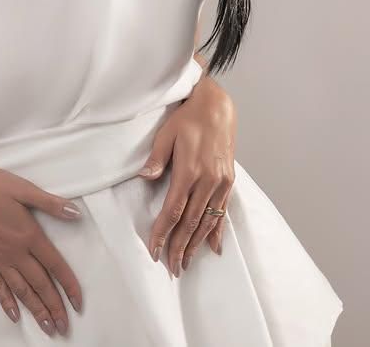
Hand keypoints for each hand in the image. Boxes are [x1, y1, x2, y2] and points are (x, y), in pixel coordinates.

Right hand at [0, 165, 84, 336]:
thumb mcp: (23, 188)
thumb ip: (50, 203)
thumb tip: (75, 212)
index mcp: (29, 235)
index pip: (55, 265)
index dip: (69, 285)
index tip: (78, 303)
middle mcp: (16, 252)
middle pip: (40, 284)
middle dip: (54, 307)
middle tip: (64, 327)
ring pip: (22, 291)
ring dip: (36, 310)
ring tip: (47, 327)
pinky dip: (7, 302)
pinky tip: (15, 315)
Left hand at [137, 77, 236, 275]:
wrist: (216, 107)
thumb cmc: (188, 118)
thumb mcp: (167, 133)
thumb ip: (157, 157)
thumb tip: (145, 177)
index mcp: (190, 170)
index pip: (174, 210)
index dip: (163, 231)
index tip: (154, 249)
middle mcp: (208, 180)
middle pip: (191, 222)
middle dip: (179, 246)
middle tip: (171, 267)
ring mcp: (221, 182)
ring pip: (207, 221)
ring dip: (196, 244)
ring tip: (186, 262)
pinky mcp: (228, 181)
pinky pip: (223, 211)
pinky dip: (217, 231)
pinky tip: (214, 247)